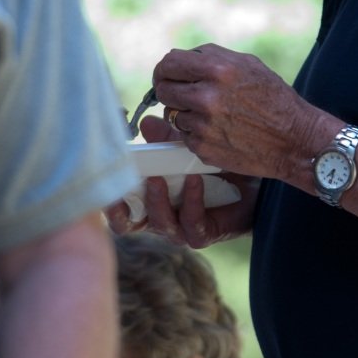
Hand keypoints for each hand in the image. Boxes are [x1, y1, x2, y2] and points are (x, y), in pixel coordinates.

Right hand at [105, 111, 258, 246]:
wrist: (258, 180)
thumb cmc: (219, 165)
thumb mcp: (189, 148)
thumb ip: (167, 139)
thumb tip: (145, 123)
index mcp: (151, 199)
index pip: (120, 206)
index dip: (106, 197)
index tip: (99, 176)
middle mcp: (162, 218)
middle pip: (129, 225)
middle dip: (121, 208)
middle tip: (121, 183)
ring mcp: (182, 229)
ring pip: (161, 224)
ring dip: (157, 201)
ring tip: (158, 177)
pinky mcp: (206, 234)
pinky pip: (192, 224)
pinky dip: (191, 201)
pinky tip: (194, 179)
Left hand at [151, 42, 327, 184]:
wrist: (293, 140)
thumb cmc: (273, 98)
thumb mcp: (248, 65)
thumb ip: (211, 58)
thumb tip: (179, 59)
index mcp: (218, 70)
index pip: (169, 63)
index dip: (164, 69)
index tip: (165, 75)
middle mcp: (206, 97)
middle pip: (163, 89)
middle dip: (169, 90)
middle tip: (181, 94)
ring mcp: (202, 125)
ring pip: (172, 113)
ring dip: (185, 112)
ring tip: (212, 114)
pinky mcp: (202, 148)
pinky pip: (184, 135)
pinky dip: (196, 132)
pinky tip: (219, 130)